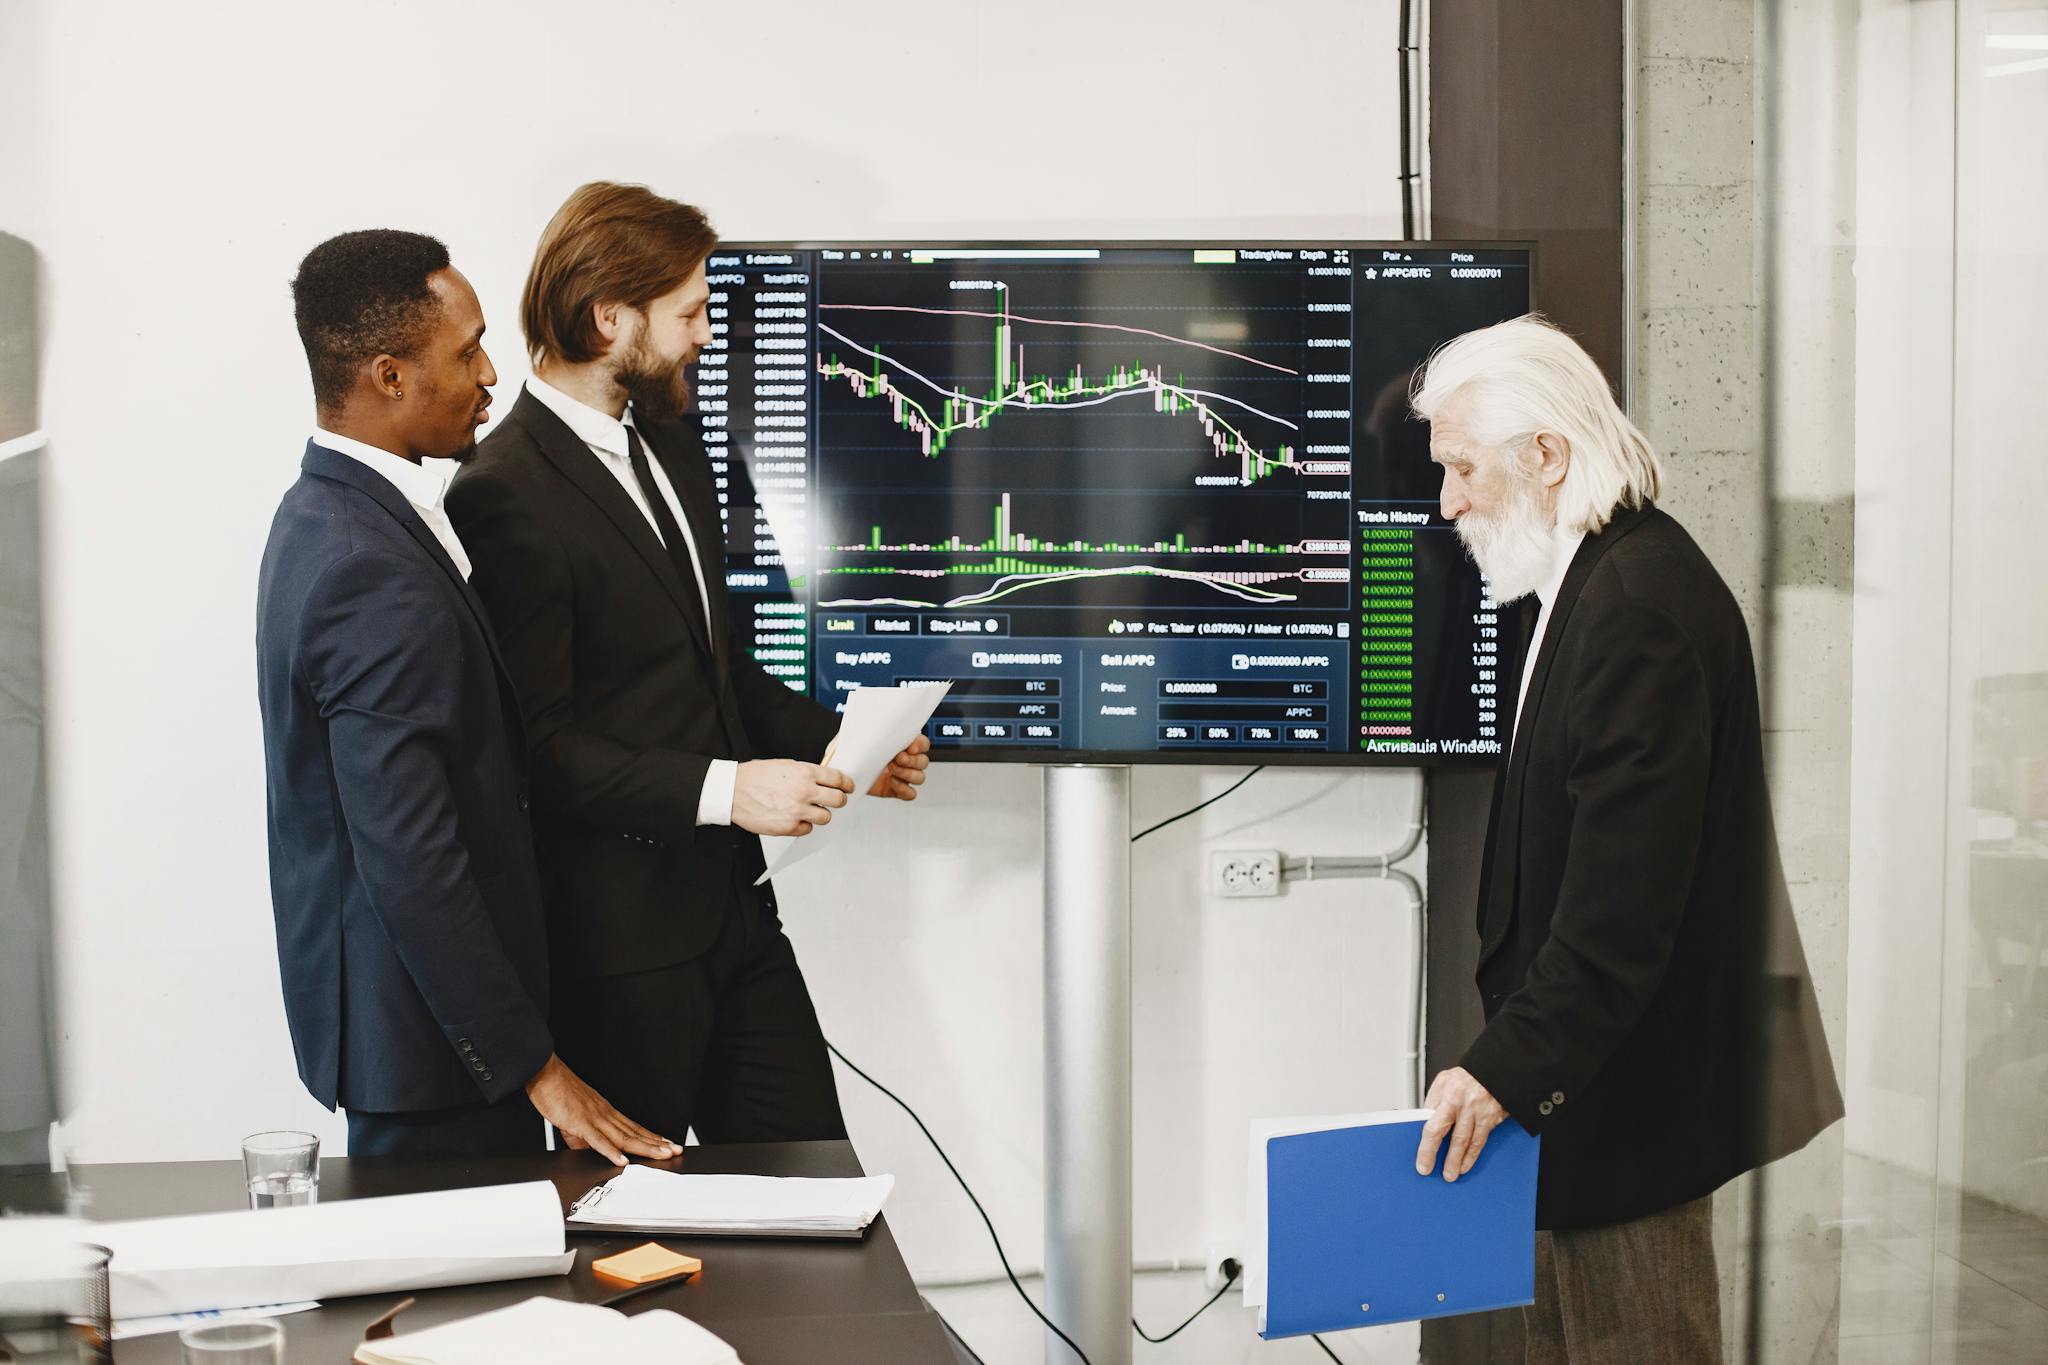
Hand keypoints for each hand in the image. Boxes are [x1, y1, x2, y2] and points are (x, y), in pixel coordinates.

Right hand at [523, 1053, 679, 1166]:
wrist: (544, 1074)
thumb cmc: (558, 1093)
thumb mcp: (574, 1121)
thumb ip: (583, 1140)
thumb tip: (591, 1153)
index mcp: (605, 1112)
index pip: (633, 1127)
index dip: (651, 1137)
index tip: (666, 1144)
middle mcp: (605, 1114)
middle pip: (635, 1132)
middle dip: (657, 1143)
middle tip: (676, 1150)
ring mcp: (595, 1117)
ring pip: (624, 1136)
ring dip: (645, 1147)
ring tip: (663, 1154)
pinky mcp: (581, 1122)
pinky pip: (598, 1139)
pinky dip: (611, 1151)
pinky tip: (623, 1160)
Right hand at [732, 758, 852, 836]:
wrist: (732, 791)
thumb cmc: (755, 776)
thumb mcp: (785, 766)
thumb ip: (807, 774)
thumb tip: (825, 781)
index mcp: (805, 773)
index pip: (838, 779)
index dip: (847, 784)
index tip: (849, 787)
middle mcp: (804, 791)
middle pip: (838, 800)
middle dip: (839, 800)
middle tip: (835, 800)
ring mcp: (797, 811)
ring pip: (825, 817)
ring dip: (820, 814)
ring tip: (808, 810)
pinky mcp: (788, 827)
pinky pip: (807, 829)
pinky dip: (803, 825)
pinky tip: (792, 818)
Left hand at [822, 733, 930, 800]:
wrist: (842, 773)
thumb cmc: (849, 752)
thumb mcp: (856, 736)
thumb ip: (869, 728)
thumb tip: (874, 721)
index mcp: (900, 743)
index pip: (922, 743)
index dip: (920, 745)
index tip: (910, 747)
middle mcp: (905, 759)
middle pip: (923, 761)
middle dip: (912, 761)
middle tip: (897, 758)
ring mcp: (902, 776)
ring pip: (920, 777)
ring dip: (908, 774)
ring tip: (891, 771)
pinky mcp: (896, 790)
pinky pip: (911, 794)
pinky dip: (904, 790)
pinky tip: (892, 783)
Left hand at [1415, 1066, 1508, 1182]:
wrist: (1495, 1069)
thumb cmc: (1467, 1076)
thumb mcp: (1444, 1081)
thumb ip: (1433, 1102)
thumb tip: (1423, 1122)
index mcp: (1447, 1094)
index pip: (1432, 1126)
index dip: (1426, 1147)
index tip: (1422, 1161)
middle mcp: (1462, 1104)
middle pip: (1449, 1137)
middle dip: (1439, 1157)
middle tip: (1432, 1171)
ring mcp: (1478, 1112)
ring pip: (1465, 1143)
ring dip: (1457, 1161)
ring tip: (1451, 1174)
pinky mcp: (1491, 1119)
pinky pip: (1480, 1141)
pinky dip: (1472, 1156)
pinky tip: (1466, 1164)